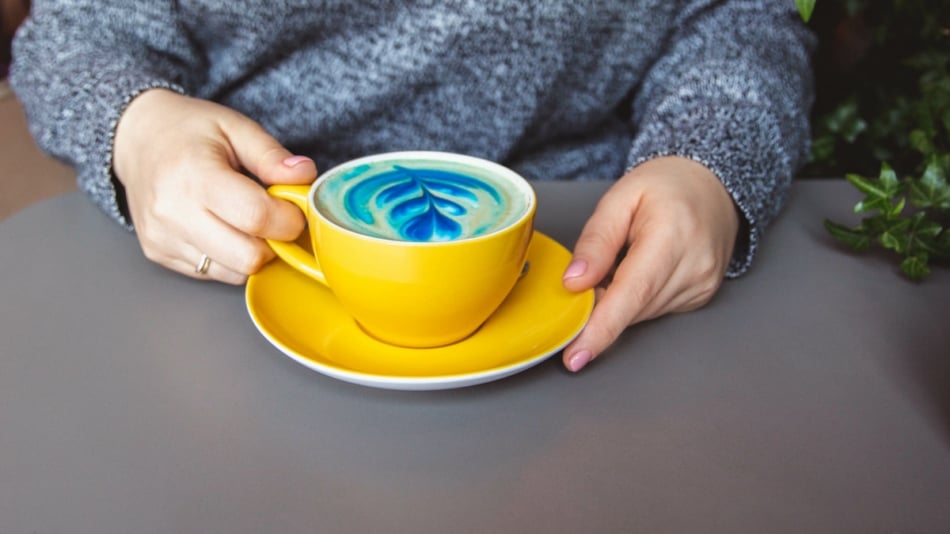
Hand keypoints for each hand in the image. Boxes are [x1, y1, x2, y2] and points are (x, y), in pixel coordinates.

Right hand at [113, 89, 316, 283]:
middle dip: (275, 243)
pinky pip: (212, 273)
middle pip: (247, 257)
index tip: (294, 209)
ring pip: (232, 272)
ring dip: (253, 254)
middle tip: (275, 220)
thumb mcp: (234, 127)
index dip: (288, 220)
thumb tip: (306, 176)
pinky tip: (224, 229)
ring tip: (247, 223)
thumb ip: (271, 155)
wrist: (136, 138)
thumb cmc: (187, 130)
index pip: (256, 218)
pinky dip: (229, 258)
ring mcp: (163, 238)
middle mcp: (173, 213)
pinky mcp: (158, 254)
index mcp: (195, 176)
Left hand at [561, 156, 739, 371]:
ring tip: (623, 258)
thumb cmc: (666, 186)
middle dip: (600, 303)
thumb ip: (596, 241)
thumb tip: (573, 283)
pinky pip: (653, 310)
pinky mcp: (701, 297)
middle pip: (632, 308)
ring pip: (641, 313)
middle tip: (589, 273)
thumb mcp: (620, 198)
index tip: (577, 354)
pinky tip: (640, 270)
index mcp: (671, 237)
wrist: (711, 186)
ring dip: (619, 299)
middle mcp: (693, 267)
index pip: (632, 293)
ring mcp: (701, 286)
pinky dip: (636, 298)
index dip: (601, 328)